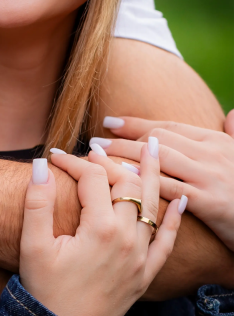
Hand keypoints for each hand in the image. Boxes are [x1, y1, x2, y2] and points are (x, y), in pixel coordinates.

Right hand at [20, 144, 182, 315]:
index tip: (55, 156)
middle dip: (113, 161)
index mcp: (99, 229)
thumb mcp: (33, 244)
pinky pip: (167, 242)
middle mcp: (126, 239)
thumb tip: (42, 163)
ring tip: (154, 147)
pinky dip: (176, 219)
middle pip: (128, 185)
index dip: (74, 162)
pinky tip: (181, 200)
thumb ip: (37, 201)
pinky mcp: (145, 274)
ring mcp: (139, 257)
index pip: (93, 178)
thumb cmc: (45, 288)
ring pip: (153, 207)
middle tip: (99, 146)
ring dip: (152, 175)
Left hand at [95, 113, 233, 250]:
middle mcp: (213, 153)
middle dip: (123, 139)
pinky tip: (121, 181)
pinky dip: (142, 182)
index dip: (136, 123)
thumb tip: (232, 113)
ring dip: (124, 156)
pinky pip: (167, 187)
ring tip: (99, 158)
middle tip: (95, 141)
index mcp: (216, 141)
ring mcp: (211, 176)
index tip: (109, 122)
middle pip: (158, 139)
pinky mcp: (210, 202)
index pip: (168, 127)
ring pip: (158, 159)